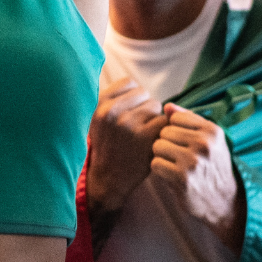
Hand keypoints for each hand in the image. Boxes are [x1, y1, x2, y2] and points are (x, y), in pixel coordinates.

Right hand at [87, 77, 166, 214]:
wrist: (107, 179)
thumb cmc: (106, 146)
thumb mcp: (97, 119)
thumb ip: (112, 99)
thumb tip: (135, 84)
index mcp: (100, 105)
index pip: (129, 82)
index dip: (134, 96)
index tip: (130, 110)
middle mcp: (112, 112)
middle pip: (144, 93)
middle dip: (144, 107)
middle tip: (137, 126)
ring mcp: (129, 124)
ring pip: (156, 106)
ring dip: (154, 118)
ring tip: (143, 134)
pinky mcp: (146, 137)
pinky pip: (164, 122)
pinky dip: (161, 131)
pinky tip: (151, 141)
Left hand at [151, 104, 242, 250]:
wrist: (224, 201)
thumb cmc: (213, 167)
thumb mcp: (209, 139)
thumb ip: (188, 120)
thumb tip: (167, 106)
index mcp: (212, 130)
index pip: (175, 117)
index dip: (174, 129)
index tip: (182, 141)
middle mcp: (204, 144)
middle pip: (164, 132)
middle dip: (166, 143)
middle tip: (177, 156)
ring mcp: (193, 161)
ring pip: (157, 146)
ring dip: (161, 156)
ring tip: (173, 164)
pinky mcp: (182, 178)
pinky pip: (155, 164)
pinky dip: (159, 170)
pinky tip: (170, 175)